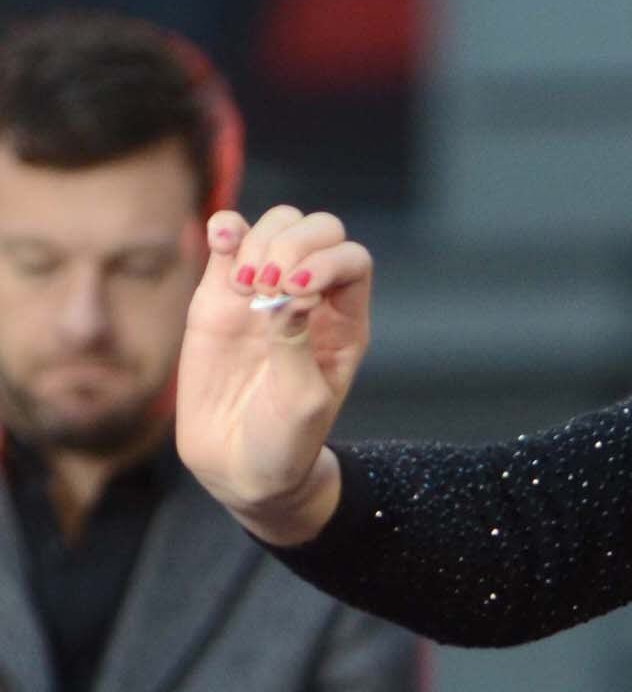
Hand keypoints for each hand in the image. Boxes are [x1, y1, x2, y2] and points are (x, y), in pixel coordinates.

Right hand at [175, 205, 372, 544]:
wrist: (240, 465)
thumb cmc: (284, 441)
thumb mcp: (301, 401)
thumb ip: (295, 345)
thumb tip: (290, 290)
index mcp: (344, 323)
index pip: (351, 260)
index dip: (327, 260)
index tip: (295, 290)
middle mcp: (309, 298)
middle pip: (317, 230)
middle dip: (292, 242)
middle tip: (267, 285)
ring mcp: (264, 291)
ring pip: (275, 226)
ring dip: (259, 240)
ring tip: (245, 287)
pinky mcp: (220, 295)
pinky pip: (229, 240)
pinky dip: (225, 228)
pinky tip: (221, 242)